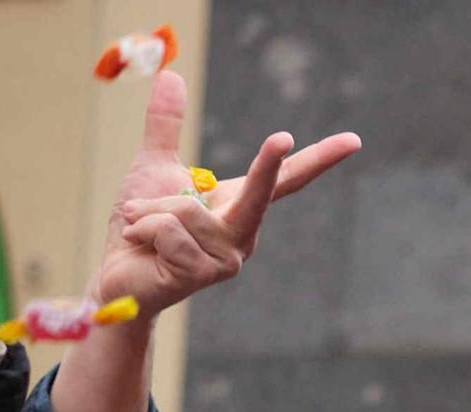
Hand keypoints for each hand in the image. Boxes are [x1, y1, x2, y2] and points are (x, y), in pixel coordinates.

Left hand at [93, 72, 360, 314]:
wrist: (116, 278)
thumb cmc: (140, 230)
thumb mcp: (155, 168)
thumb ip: (167, 125)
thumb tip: (171, 74)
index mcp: (239, 208)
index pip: (288, 180)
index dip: (320, 158)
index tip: (354, 141)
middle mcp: (242, 236)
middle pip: (261, 191)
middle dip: (269, 164)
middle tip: (282, 138)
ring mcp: (226, 260)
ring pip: (188, 209)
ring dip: (151, 209)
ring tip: (141, 228)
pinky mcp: (202, 275)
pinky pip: (169, 228)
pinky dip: (143, 227)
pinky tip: (142, 247)